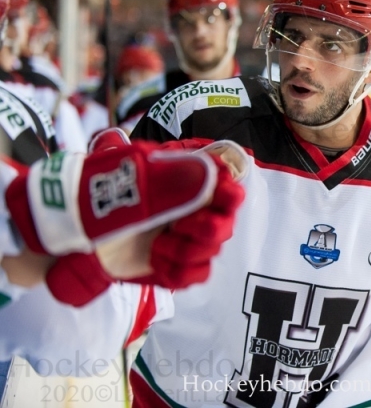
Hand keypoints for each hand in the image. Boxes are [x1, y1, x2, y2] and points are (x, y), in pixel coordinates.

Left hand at [6, 143, 244, 305]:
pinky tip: (158, 262)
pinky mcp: (172, 264)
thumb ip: (168, 179)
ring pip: (213, 249)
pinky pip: (197, 274)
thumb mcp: (126, 179)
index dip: (229, 191)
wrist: (60, 230)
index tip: (223, 198)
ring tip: (159, 248)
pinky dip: (181, 271)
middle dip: (209, 228)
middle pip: (225, 220)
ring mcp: (180, 236)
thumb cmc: (91, 194)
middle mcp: (187, 205)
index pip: (225, 179)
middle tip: (182, 228)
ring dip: (190, 251)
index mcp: (182, 176)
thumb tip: (210, 176)